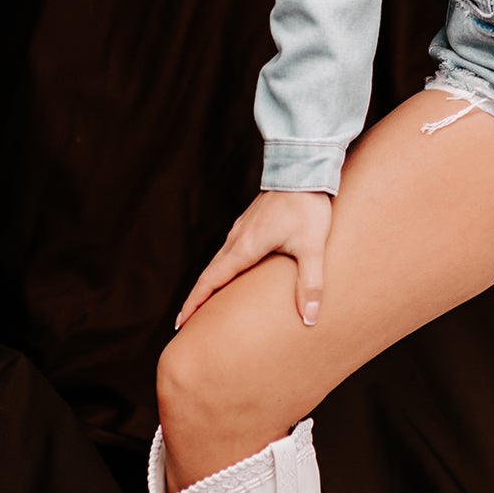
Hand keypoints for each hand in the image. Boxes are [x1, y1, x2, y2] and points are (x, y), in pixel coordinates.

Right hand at [173, 188, 332, 330]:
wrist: (303, 170)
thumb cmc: (307, 207)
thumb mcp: (312, 247)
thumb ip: (310, 284)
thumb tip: (310, 319)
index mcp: (244, 247)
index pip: (211, 281)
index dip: (195, 303)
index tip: (181, 323)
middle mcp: (236, 239)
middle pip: (209, 273)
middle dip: (197, 298)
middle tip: (186, 321)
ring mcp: (241, 230)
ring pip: (218, 261)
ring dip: (209, 283)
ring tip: (205, 303)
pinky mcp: (249, 223)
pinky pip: (228, 251)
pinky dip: (221, 268)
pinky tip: (230, 273)